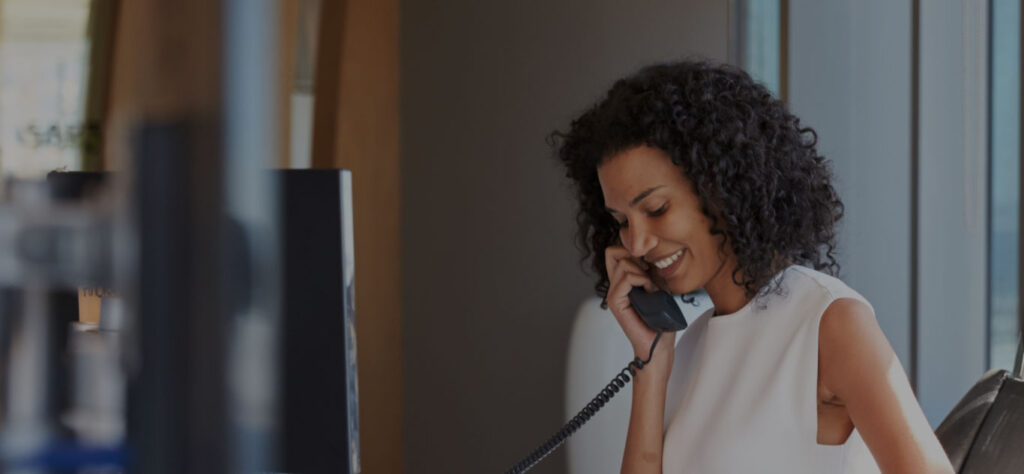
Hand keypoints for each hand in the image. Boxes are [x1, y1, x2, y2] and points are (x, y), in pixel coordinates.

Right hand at [604, 245, 673, 375]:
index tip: (649, 265)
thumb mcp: (658, 284)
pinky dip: (642, 280)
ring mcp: (613, 293)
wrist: (659, 343)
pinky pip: (626, 277)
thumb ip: (650, 268)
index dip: (631, 250)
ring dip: (642, 272)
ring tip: (651, 288)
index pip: (615, 251)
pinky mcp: (615, 301)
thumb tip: (649, 249)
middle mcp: (614, 285)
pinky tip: (649, 292)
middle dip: (635, 257)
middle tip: (648, 274)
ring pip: (623, 262)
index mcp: (622, 280)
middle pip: (614, 251)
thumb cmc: (661, 318)